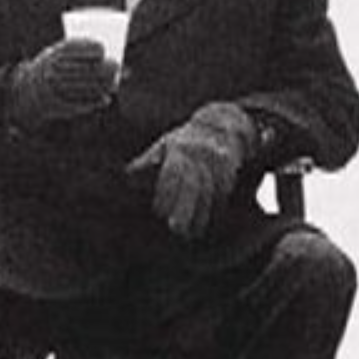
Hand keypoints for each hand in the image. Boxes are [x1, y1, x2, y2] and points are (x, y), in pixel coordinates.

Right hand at [10, 38, 116, 128]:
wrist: (26, 91)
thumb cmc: (51, 68)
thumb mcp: (57, 56)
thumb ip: (78, 55)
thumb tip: (106, 56)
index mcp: (51, 57)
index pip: (72, 49)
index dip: (89, 48)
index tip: (103, 48)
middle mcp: (52, 72)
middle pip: (83, 69)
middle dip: (103, 68)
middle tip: (117, 66)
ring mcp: (54, 89)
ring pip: (84, 87)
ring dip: (103, 86)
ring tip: (114, 84)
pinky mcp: (57, 105)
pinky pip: (80, 103)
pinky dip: (95, 102)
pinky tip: (106, 99)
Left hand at [127, 102, 257, 239]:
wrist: (223, 124)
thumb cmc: (186, 140)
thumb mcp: (165, 144)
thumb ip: (147, 160)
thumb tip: (128, 174)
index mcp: (180, 149)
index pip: (173, 172)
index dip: (165, 193)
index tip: (158, 212)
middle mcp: (200, 155)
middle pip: (194, 184)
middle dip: (185, 208)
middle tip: (176, 229)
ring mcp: (217, 164)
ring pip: (210, 193)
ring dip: (201, 216)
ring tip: (190, 234)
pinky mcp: (230, 172)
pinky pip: (222, 194)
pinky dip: (214, 211)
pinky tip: (205, 225)